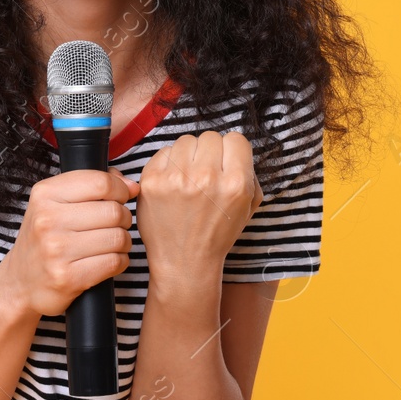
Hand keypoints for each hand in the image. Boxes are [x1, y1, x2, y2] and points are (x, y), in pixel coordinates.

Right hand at [1, 167, 140, 318]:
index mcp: (45, 194)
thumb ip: (90, 186)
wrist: (20, 283)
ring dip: (123, 241)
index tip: (121, 197)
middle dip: (124, 218)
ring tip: (112, 243)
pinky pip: (114, 262)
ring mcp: (57, 250)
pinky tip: (108, 260)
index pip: (101, 182)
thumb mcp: (54, 203)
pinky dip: (119, 261)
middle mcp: (48, 220)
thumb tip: (131, 186)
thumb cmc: (43, 239)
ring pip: (118, 237)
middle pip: (114, 211)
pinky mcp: (68, 277)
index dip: (120, 189)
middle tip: (116, 224)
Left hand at [135, 131, 263, 283]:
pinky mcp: (152, 180)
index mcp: (235, 184)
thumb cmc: (216, 234)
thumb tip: (235, 149)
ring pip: (186, 141)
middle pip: (210, 137)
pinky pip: (164, 151)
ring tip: (187, 179)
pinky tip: (172, 184)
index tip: (225, 163)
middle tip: (204, 174)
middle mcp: (206, 178)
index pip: (236, 139)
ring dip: (188, 156)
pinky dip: (169, 164)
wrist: (185, 261)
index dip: (231, 151)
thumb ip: (248, 174)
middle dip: (209, 153)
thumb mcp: (247, 207)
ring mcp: (176, 178)